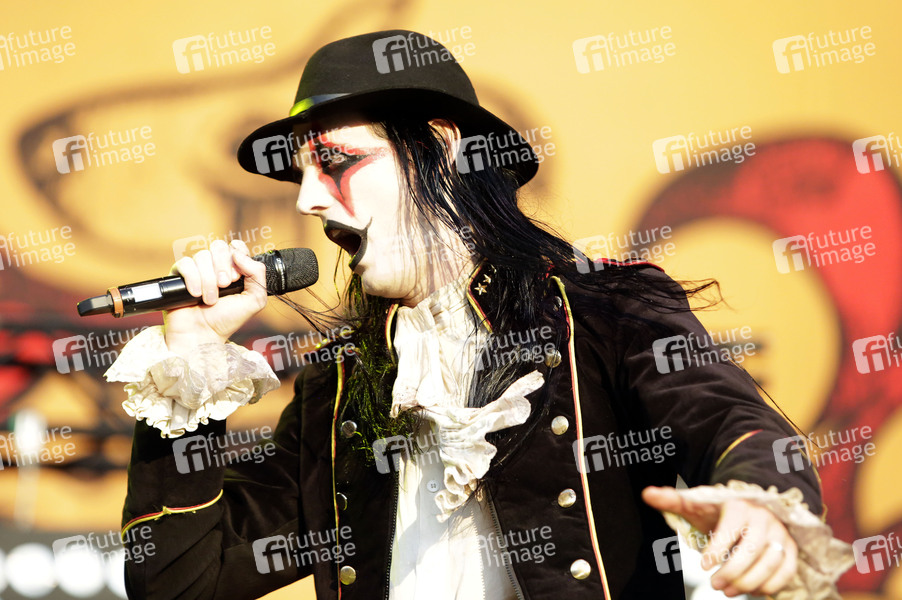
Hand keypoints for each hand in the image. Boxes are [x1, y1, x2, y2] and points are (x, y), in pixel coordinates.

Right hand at [163, 239, 267, 355]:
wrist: (202, 335)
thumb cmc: (227, 320)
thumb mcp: (255, 299)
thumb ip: (257, 273)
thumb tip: (238, 252)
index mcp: (233, 270)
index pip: (235, 247)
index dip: (237, 257)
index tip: (236, 277)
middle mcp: (214, 267)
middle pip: (219, 247)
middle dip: (223, 266)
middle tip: (224, 286)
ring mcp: (196, 270)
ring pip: (202, 256)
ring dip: (208, 279)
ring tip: (210, 299)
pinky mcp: (179, 276)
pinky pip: (185, 263)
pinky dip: (192, 278)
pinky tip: (195, 294)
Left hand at [643, 486, 797, 596]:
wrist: (746, 511)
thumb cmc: (715, 512)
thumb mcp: (695, 506)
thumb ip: (672, 500)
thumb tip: (646, 493)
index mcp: (738, 505)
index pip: (732, 526)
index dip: (718, 547)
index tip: (703, 565)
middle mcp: (763, 517)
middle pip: (752, 549)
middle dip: (732, 571)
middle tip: (714, 585)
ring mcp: (779, 533)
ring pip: (770, 561)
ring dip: (750, 581)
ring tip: (728, 591)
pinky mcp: (790, 547)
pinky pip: (787, 569)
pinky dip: (772, 583)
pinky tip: (753, 591)